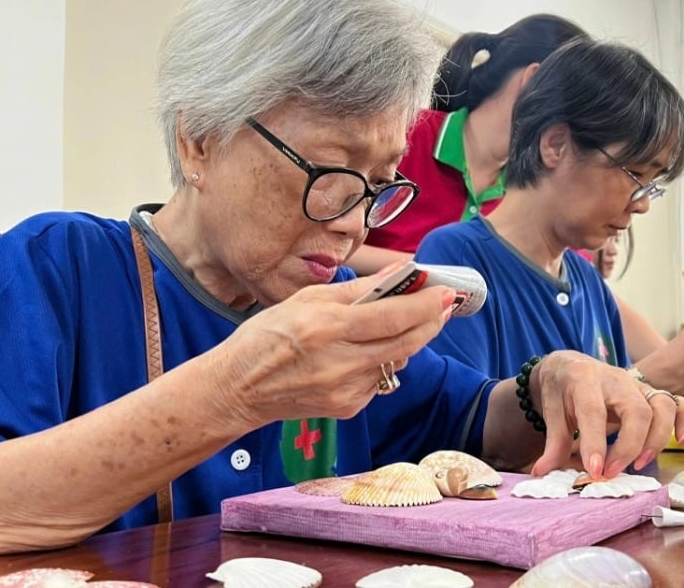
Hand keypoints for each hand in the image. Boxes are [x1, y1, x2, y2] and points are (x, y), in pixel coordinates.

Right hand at [211, 262, 455, 425]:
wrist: (238, 388)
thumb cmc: (266, 337)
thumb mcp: (305, 300)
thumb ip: (356, 290)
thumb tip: (398, 274)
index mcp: (327, 328)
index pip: (392, 317)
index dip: (425, 304)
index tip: (445, 290)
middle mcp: (339, 362)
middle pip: (406, 343)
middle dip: (431, 321)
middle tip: (445, 304)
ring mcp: (345, 390)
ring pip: (396, 362)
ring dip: (408, 340)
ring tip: (405, 321)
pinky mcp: (347, 408)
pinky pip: (378, 380)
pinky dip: (380, 362)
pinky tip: (363, 352)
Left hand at [528, 353, 683, 479]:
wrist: (570, 365)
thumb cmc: (561, 390)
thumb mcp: (551, 411)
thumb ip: (553, 443)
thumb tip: (541, 473)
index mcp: (583, 380)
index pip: (593, 410)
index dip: (596, 442)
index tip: (595, 471)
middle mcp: (616, 379)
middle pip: (636, 410)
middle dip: (629, 446)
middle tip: (612, 473)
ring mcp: (638, 385)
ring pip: (662, 406)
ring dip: (656, 439)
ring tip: (639, 464)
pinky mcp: (651, 393)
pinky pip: (678, 402)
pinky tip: (682, 440)